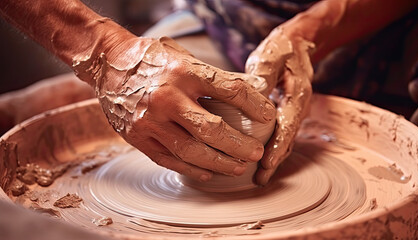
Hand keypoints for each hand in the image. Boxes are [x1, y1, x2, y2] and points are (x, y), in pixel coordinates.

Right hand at [73, 35, 275, 181]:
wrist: (108, 64)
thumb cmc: (152, 59)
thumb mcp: (184, 57)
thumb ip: (216, 76)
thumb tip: (254, 88)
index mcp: (183, 71)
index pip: (230, 90)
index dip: (254, 105)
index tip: (268, 115)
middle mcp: (167, 97)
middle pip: (212, 129)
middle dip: (239, 145)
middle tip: (255, 153)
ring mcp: (150, 120)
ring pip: (191, 151)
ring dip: (219, 163)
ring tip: (238, 167)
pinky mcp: (138, 137)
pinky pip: (169, 160)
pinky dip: (192, 169)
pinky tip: (208, 172)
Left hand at [246, 26, 313, 184]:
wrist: (297, 42)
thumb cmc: (282, 48)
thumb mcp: (271, 56)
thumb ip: (263, 75)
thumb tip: (253, 93)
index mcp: (298, 95)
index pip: (288, 126)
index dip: (277, 146)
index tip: (266, 163)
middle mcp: (298, 107)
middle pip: (288, 139)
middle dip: (274, 160)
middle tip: (259, 179)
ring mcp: (293, 111)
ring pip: (285, 139)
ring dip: (273, 158)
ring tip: (258, 177)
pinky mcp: (285, 111)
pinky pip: (280, 133)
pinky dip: (271, 147)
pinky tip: (258, 158)